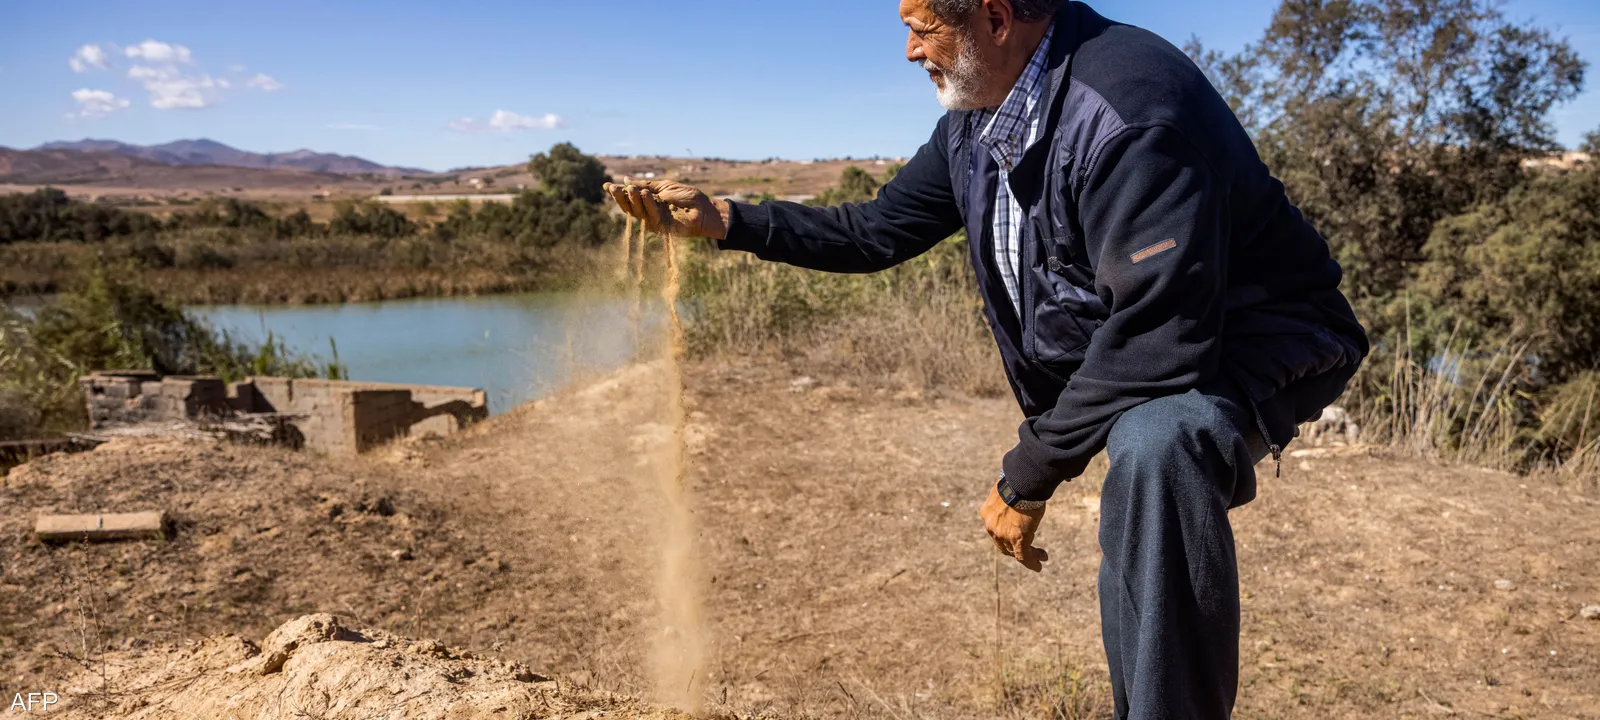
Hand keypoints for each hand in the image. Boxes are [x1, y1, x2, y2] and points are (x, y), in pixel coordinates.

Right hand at [603, 180, 729, 239]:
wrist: (704, 209)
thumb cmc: (688, 197)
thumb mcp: (664, 186)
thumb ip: (645, 185)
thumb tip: (625, 180)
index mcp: (648, 202)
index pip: (629, 198)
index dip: (618, 193)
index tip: (606, 185)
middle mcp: (648, 212)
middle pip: (629, 207)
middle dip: (620, 198)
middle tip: (613, 188)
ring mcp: (654, 221)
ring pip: (637, 213)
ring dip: (633, 200)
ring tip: (632, 190)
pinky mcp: (661, 228)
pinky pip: (650, 216)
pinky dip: (648, 205)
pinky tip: (646, 194)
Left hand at [981, 485, 1048, 571]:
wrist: (1021, 481)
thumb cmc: (1018, 480)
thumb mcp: (1009, 489)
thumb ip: (1011, 496)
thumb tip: (1021, 489)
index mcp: (987, 512)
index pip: (995, 528)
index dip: (1005, 533)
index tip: (1016, 532)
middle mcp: (991, 525)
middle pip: (1002, 542)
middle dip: (1013, 548)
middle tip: (1027, 549)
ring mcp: (1003, 534)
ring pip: (1014, 551)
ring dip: (1027, 555)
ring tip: (1040, 557)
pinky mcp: (1016, 538)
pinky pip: (1023, 556)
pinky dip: (1031, 562)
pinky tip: (1039, 566)